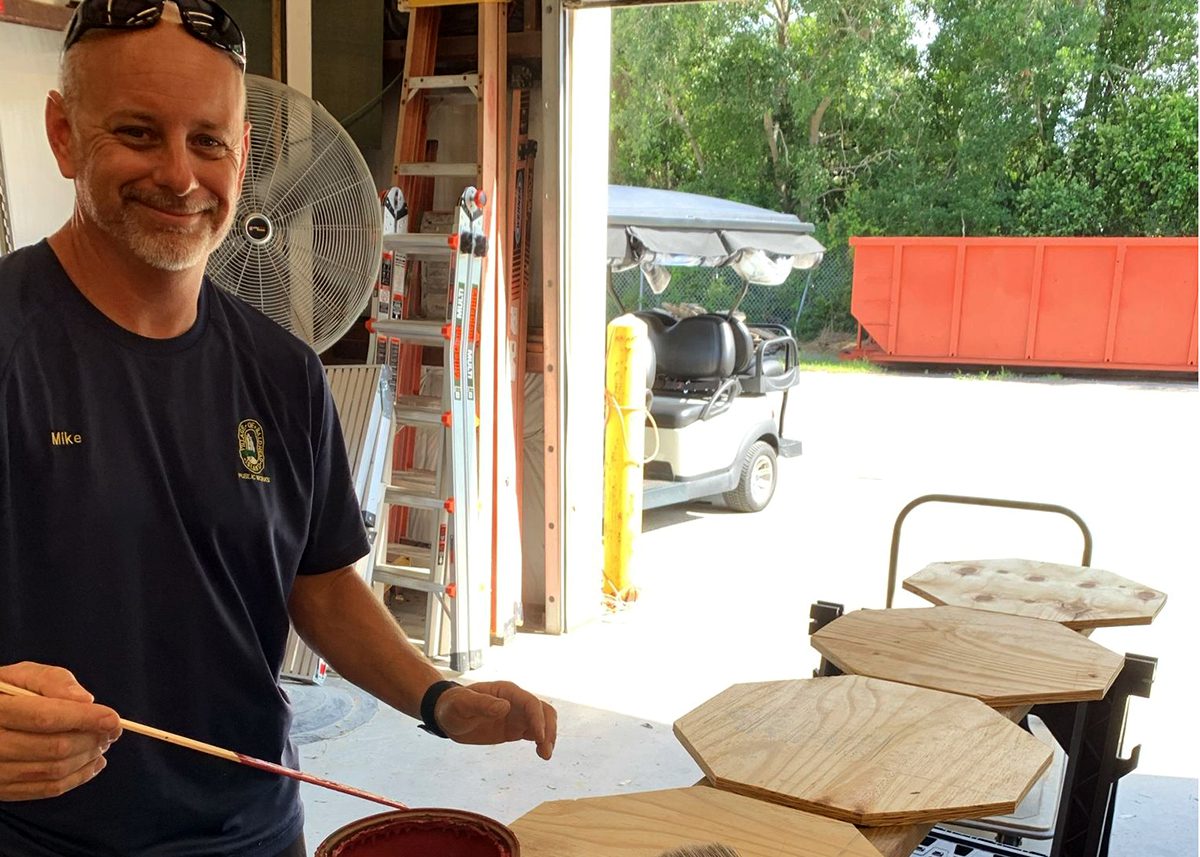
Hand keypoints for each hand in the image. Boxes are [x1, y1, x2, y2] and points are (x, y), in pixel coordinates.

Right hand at [0, 662, 121, 799]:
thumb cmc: (4, 694)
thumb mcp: (21, 676)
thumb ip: (52, 681)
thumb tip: (85, 700)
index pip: (45, 717)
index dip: (84, 719)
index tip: (113, 719)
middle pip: (54, 747)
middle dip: (92, 739)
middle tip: (112, 730)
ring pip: (54, 771)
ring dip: (88, 758)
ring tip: (103, 744)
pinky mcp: (4, 790)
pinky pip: (47, 789)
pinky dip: (77, 778)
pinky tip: (93, 763)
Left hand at [434, 681, 556, 759]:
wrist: (448, 715)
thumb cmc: (453, 705)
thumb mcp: (462, 704)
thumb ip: (481, 704)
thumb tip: (504, 707)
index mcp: (506, 691)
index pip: (529, 702)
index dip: (537, 718)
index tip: (539, 737)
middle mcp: (516, 701)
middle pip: (543, 710)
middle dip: (548, 728)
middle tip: (545, 750)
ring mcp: (517, 715)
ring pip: (543, 721)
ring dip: (549, 736)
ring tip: (545, 755)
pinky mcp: (515, 728)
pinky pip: (534, 732)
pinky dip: (542, 741)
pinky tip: (542, 753)